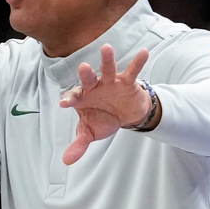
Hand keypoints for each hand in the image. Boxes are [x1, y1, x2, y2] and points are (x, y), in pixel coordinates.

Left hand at [59, 44, 151, 164]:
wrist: (124, 114)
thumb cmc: (103, 119)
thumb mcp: (91, 133)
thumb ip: (79, 144)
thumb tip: (66, 161)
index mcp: (83, 97)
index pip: (74, 97)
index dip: (69, 99)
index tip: (65, 104)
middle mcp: (95, 87)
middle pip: (88, 79)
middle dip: (86, 74)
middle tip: (84, 67)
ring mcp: (111, 82)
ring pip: (108, 70)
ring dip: (107, 60)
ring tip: (107, 47)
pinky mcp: (127, 82)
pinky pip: (133, 71)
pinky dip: (138, 62)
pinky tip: (144, 51)